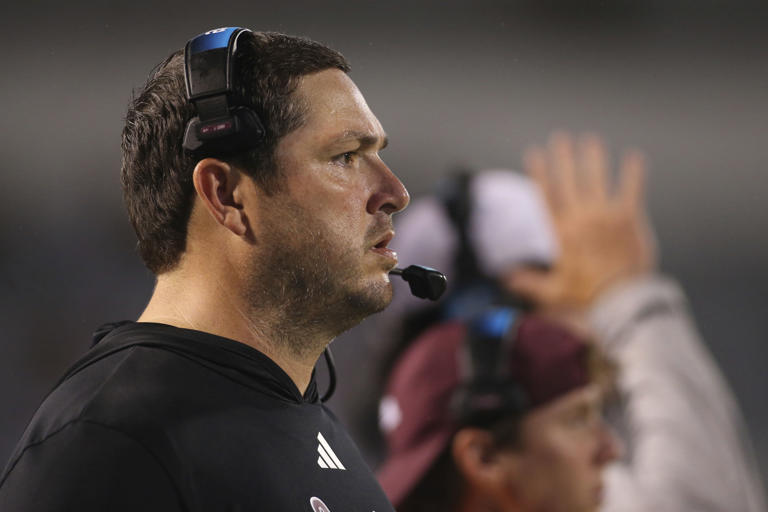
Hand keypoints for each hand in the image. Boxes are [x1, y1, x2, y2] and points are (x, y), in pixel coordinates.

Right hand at [503, 132, 655, 310]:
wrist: (622, 301)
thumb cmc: (588, 297)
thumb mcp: (552, 291)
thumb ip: (528, 282)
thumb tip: (506, 278)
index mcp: (562, 232)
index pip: (546, 194)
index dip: (539, 171)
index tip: (534, 153)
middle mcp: (581, 218)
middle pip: (569, 180)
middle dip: (563, 157)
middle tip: (560, 138)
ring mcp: (606, 215)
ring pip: (597, 178)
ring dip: (593, 158)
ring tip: (590, 140)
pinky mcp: (629, 218)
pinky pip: (632, 189)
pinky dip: (633, 172)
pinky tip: (634, 157)